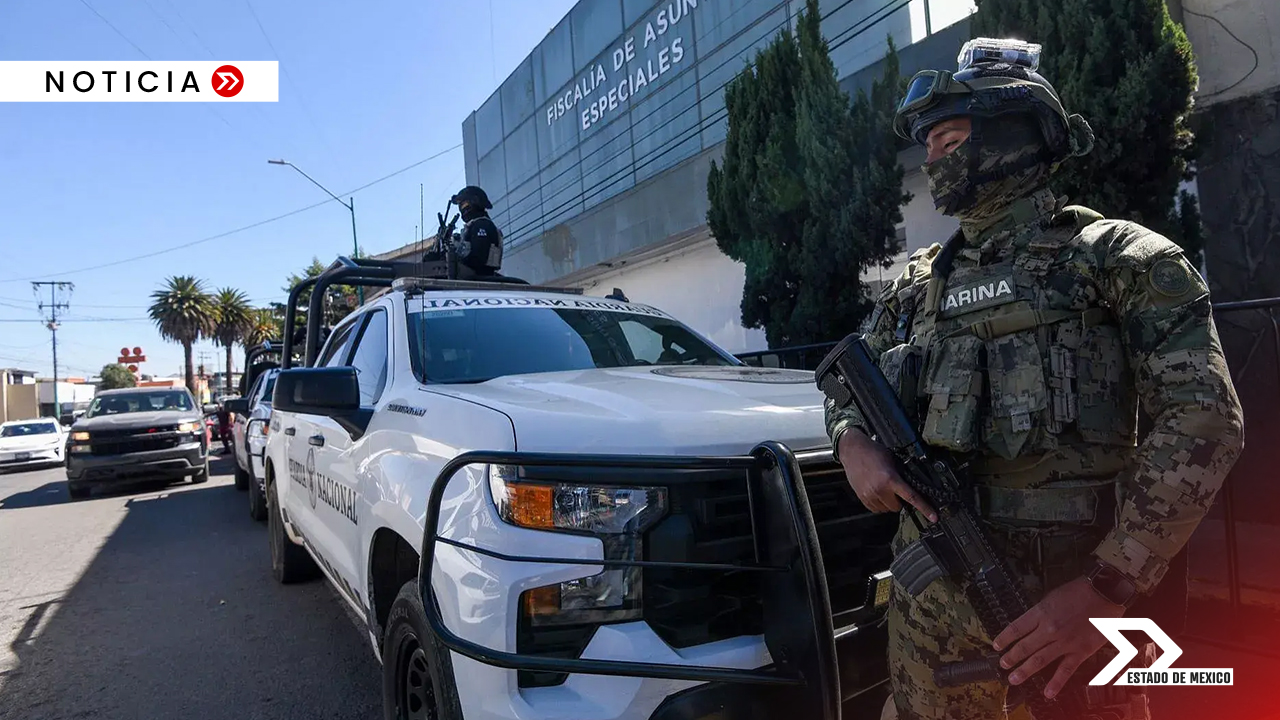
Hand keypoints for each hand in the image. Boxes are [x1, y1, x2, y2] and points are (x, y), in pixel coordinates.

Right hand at [837, 429, 936, 520]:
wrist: (853, 451)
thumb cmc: (873, 452)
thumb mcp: (892, 461)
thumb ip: (901, 475)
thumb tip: (912, 485)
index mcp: (890, 479)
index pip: (912, 497)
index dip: (924, 508)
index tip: (933, 517)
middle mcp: (880, 490)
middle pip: (897, 507)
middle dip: (899, 501)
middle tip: (895, 489)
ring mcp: (870, 495)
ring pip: (886, 509)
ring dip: (888, 502)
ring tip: (884, 489)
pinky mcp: (862, 498)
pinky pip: (876, 509)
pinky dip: (879, 503)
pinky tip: (877, 491)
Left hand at [992, 576, 1126, 698]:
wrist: (1104, 594)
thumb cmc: (1078, 592)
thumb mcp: (1051, 597)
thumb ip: (1039, 612)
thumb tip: (1028, 624)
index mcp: (1040, 613)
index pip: (1016, 629)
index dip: (1004, 639)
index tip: (996, 646)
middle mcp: (1049, 629)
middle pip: (1024, 647)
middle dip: (1011, 658)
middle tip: (1003, 665)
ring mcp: (1064, 642)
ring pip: (1039, 660)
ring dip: (1024, 671)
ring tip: (1013, 678)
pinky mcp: (1080, 651)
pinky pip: (1065, 670)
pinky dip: (1056, 683)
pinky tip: (1047, 692)